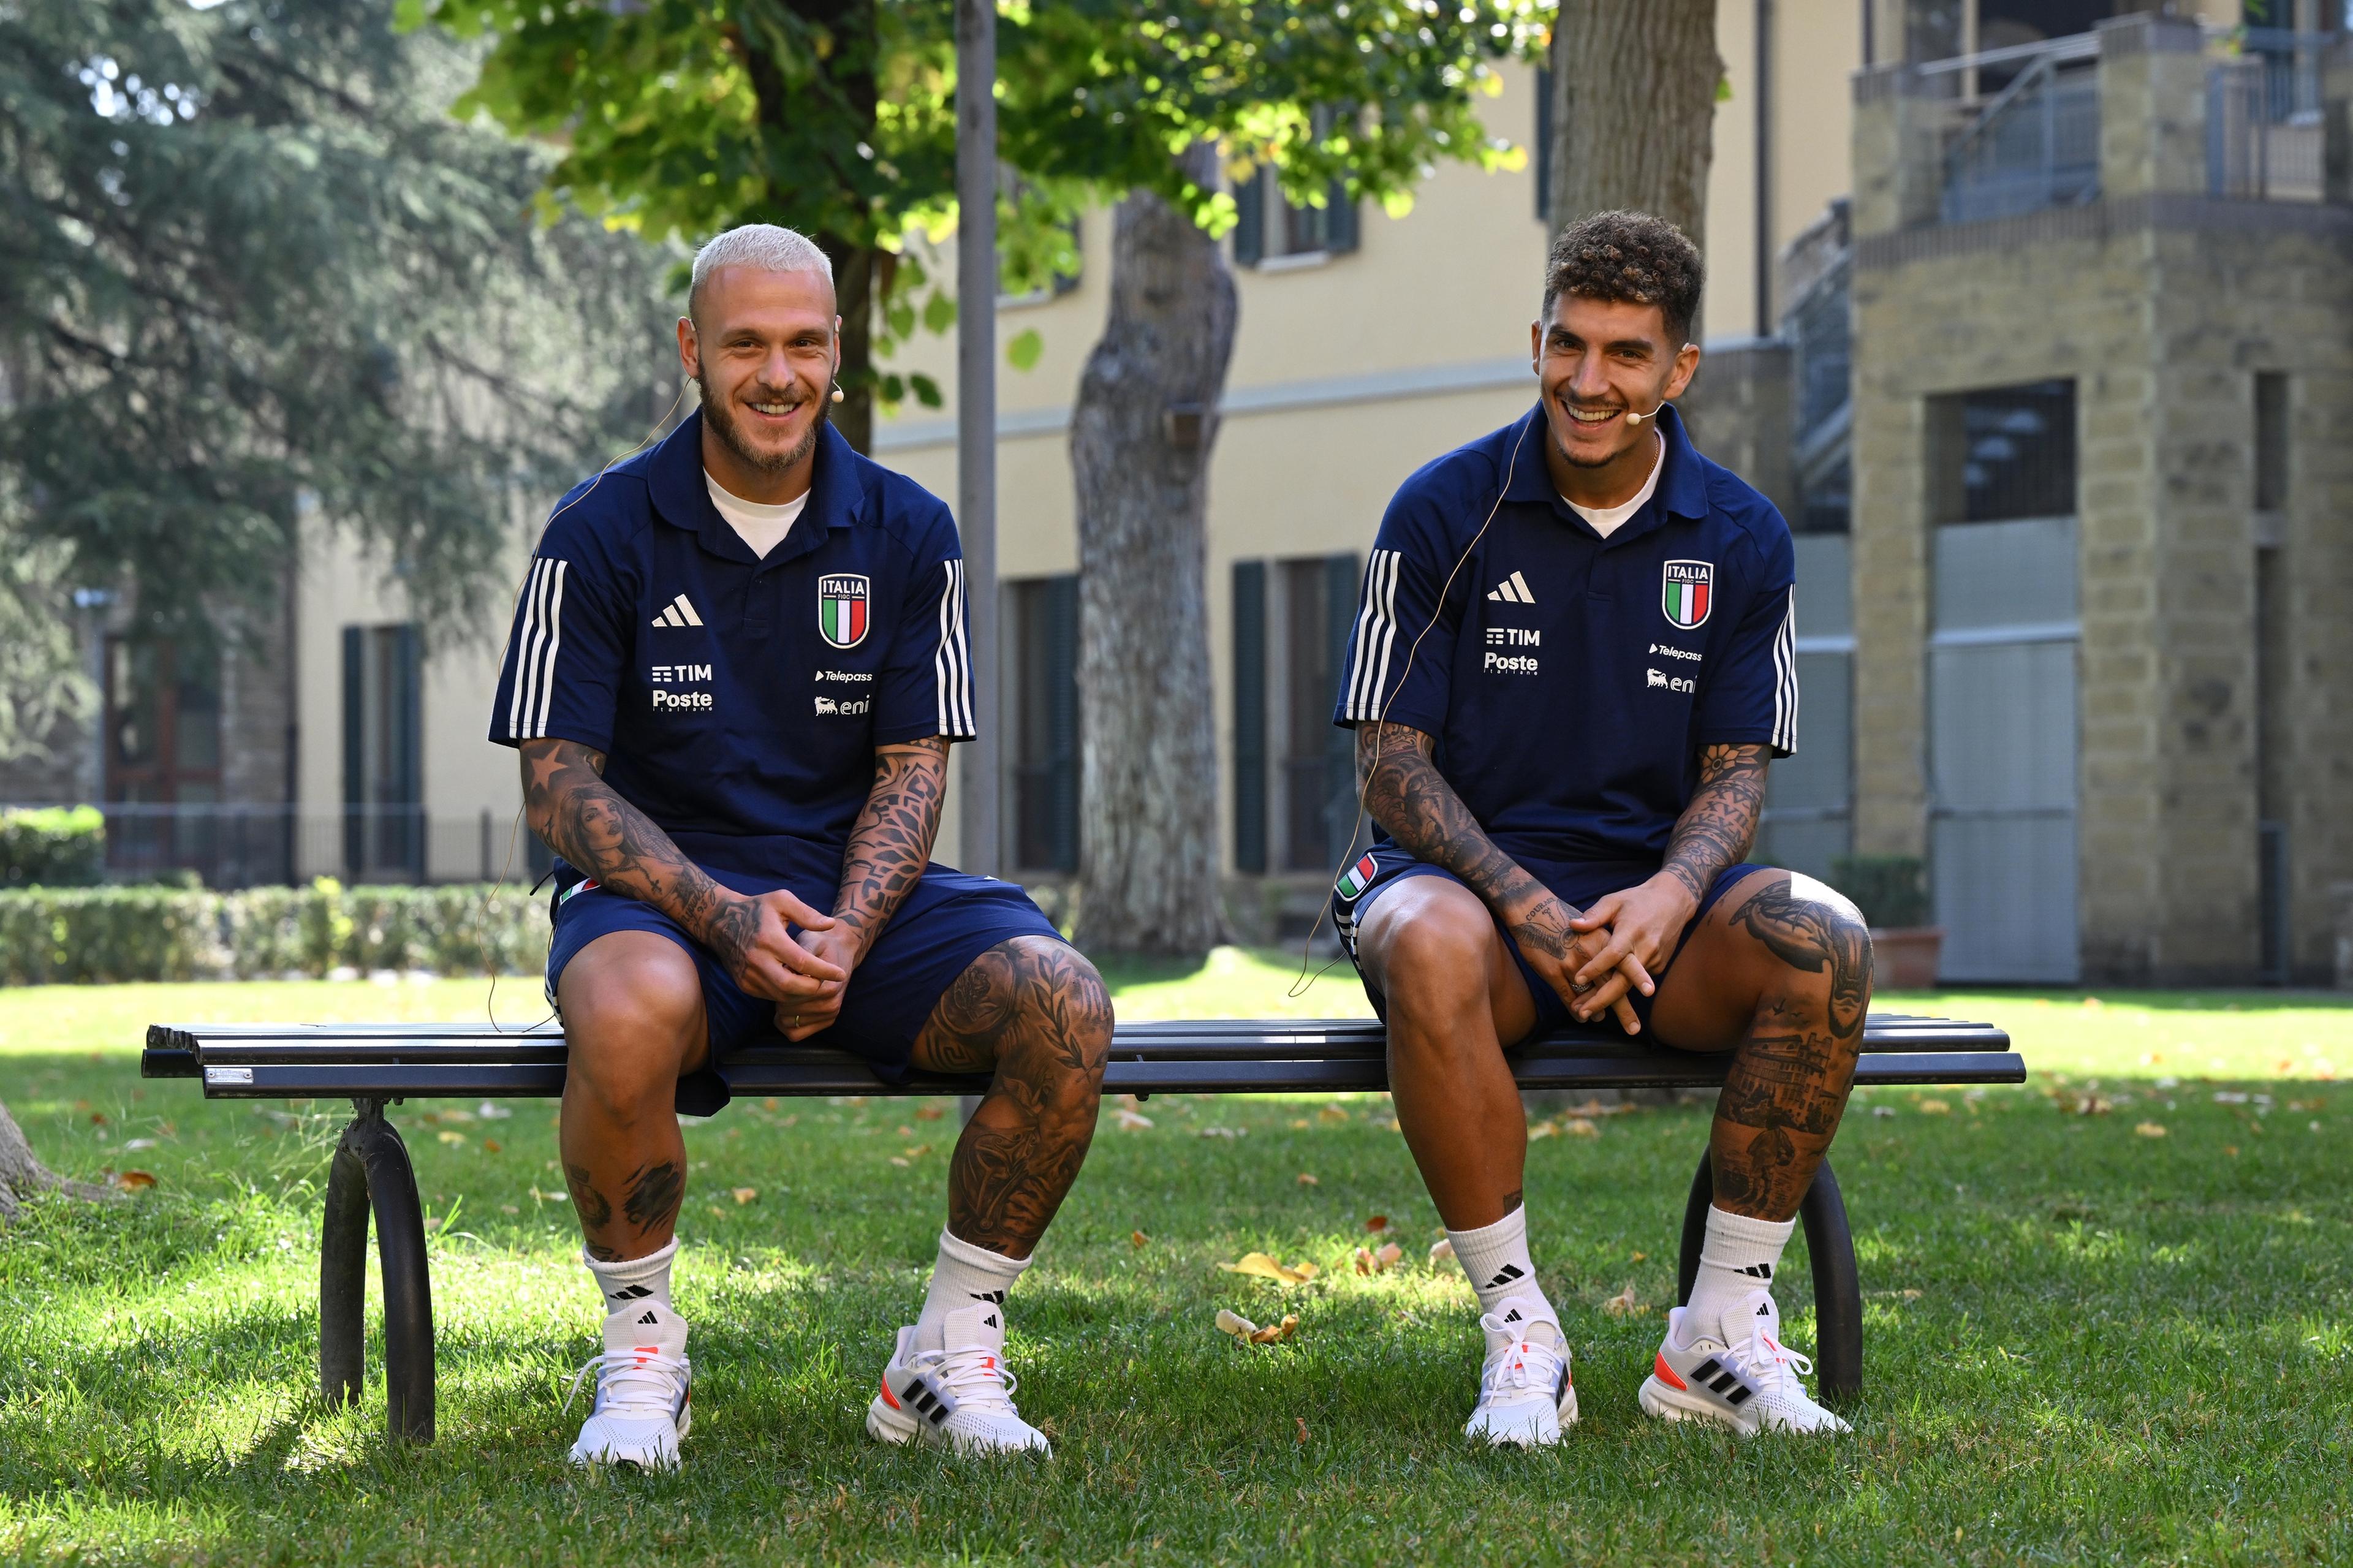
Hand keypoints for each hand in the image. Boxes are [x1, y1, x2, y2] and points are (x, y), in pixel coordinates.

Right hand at [698, 888, 846, 1002]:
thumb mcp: (782, 900)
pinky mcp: (744, 984)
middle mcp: (756, 960)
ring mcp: (748, 975)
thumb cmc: (757, 908)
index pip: (802, 962)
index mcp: (769, 938)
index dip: (825, 971)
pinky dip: (787, 994)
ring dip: (801, 994)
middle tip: (826, 981)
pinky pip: (771, 996)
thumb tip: (830, 925)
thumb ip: (807, 913)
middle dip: (813, 988)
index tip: (841, 973)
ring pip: (781, 995)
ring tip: (815, 983)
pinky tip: (797, 984)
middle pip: (791, 986)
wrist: (720, 922)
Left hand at [774, 923, 860, 1040]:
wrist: (842, 948)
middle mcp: (831, 1004)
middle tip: (783, 982)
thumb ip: (800, 955)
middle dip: (778, 997)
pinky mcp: (827, 1021)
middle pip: (786, 1011)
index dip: (777, 985)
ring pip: (788, 1024)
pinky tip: (788, 1008)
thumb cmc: (820, 944)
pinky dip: (787, 1024)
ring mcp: (830, 1014)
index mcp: (827, 987)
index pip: (787, 997)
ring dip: (782, 1011)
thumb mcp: (810, 941)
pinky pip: (795, 1034)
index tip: (781, 972)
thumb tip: (784, 970)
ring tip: (787, 993)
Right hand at [1502, 890, 1641, 1035]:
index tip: (1650, 991)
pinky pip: (1567, 996)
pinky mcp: (1553, 972)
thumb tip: (1616, 969)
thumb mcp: (1591, 922)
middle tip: (1634, 1029)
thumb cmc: (1564, 916)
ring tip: (1602, 1020)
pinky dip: (1575, 1008)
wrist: (1531, 910)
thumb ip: (1605, 944)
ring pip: (1589, 995)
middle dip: (1623, 1010)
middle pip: (1610, 985)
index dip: (1637, 976)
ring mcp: (1570, 965)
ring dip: (1597, 1010)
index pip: (1625, 961)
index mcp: (1602, 939)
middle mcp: (1589, 954)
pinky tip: (1580, 1015)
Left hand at [1565, 873, 1696, 1026]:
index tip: (1578, 978)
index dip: (1596, 967)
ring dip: (1608, 999)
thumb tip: (1573, 925)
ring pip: (1629, 985)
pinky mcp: (1659, 965)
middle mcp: (1645, 949)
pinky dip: (1620, 988)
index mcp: (1632, 931)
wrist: (1674, 901)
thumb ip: (1595, 915)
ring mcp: (1655, 960)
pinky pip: (1636, 979)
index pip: (1613, 954)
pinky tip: (1602, 997)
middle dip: (1603, 999)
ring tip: (1585, 1011)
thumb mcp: (1614, 901)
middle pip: (1624, 981)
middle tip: (1582, 1013)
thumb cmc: (1638, 900)